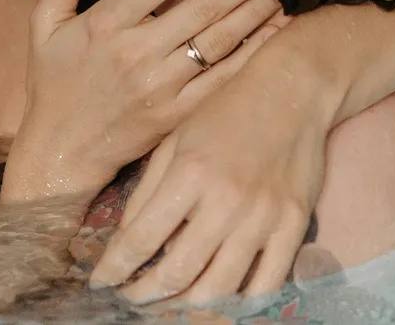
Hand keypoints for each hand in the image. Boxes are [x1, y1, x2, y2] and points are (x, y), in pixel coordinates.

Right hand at [1, 0, 278, 207]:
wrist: (61, 151)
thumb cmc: (52, 84)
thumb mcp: (44, 24)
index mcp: (105, 25)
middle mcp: (136, 53)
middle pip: (201, 9)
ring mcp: (160, 86)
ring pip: (218, 41)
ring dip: (254, 13)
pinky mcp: (176, 114)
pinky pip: (222, 79)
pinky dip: (251, 55)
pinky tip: (273, 34)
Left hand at [90, 39, 330, 304]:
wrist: (291, 90)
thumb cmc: (225, 111)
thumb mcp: (175, 140)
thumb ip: (149, 189)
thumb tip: (127, 240)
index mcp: (187, 173)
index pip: (140, 238)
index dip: (115, 269)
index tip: (101, 282)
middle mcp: (225, 201)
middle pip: (177, 271)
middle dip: (145, 294)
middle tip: (130, 299)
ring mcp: (262, 217)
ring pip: (219, 287)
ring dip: (187, 305)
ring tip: (169, 305)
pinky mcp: (294, 226)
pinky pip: (266, 283)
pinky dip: (239, 302)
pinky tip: (219, 301)